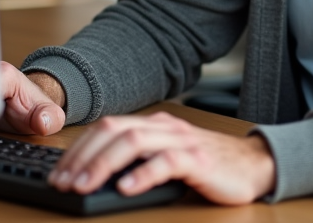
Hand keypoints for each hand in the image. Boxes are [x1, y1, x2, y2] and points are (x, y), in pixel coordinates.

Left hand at [49, 111, 275, 205]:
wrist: (254, 166)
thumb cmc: (208, 166)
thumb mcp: (166, 159)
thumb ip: (138, 161)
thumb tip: (94, 178)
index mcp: (153, 124)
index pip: (106, 128)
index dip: (78, 149)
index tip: (58, 173)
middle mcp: (164, 127)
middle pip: (114, 131)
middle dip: (83, 156)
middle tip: (63, 181)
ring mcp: (182, 141)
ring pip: (134, 142)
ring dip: (104, 164)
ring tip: (84, 184)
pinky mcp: (199, 159)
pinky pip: (167, 162)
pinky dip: (143, 174)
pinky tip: (125, 188)